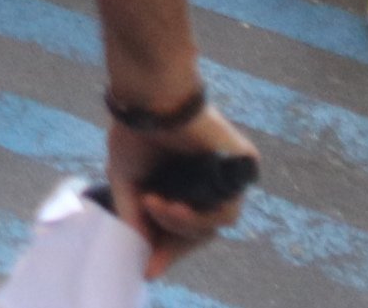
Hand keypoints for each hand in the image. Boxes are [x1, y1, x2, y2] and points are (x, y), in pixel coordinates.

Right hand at [107, 100, 260, 268]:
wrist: (151, 98)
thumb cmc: (135, 130)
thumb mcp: (126, 180)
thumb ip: (133, 214)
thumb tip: (139, 248)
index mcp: (182, 182)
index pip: (182, 226)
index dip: (166, 249)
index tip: (149, 269)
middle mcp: (206, 182)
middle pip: (199, 232)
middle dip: (173, 245)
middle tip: (151, 255)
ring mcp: (225, 177)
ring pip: (213, 225)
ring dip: (181, 224)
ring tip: (156, 206)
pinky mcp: (241, 168)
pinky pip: (227, 210)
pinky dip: (197, 215)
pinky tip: (173, 204)